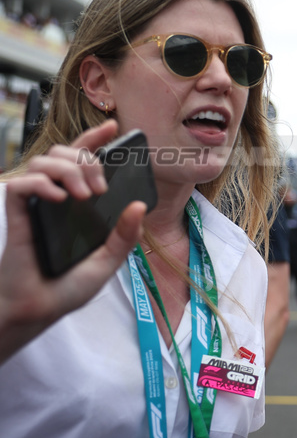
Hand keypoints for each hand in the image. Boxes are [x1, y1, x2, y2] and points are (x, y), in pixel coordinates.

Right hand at [1, 121, 145, 355]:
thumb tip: (139, 206)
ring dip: (67, 168)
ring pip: (42, 162)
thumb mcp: (107, 262)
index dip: (94, 140)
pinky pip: (21, 185)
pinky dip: (41, 183)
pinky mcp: (17, 215)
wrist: (37, 310)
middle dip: (87, 158)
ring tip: (83, 195)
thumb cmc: (67, 288)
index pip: (82, 161)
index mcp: (77, 205)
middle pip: (64, 154)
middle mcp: (56, 199)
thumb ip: (124, 236)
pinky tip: (59, 198)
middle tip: (100, 186)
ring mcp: (35, 205)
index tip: (112, 128)